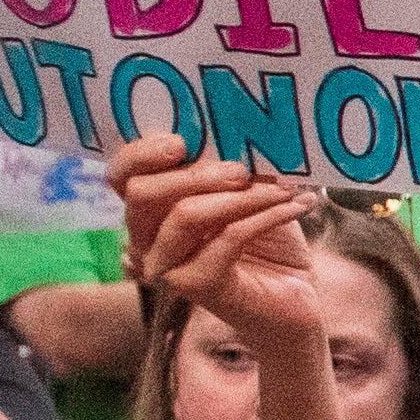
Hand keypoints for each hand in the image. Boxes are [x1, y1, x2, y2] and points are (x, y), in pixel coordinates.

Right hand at [115, 140, 335, 364]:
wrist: (296, 296)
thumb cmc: (269, 238)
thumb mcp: (250, 191)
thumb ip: (230, 163)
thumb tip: (236, 124)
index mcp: (152, 210)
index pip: (121, 176)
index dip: (140, 155)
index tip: (180, 142)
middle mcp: (148, 239)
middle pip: (142, 195)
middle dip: (195, 174)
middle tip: (242, 170)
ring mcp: (167, 267)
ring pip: (185, 216)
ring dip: (241, 196)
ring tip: (286, 188)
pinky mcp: (196, 287)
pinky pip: (225, 240)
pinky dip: (266, 217)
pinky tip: (299, 206)